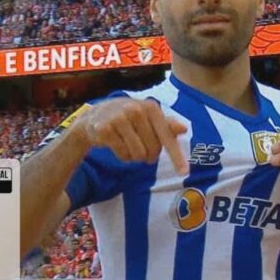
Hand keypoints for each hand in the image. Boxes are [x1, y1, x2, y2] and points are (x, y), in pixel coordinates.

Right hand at [72, 98, 187, 174]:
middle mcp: (135, 110)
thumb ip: (166, 124)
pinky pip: (123, 155)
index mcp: (150, 107)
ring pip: (138, 154)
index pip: (167, 136)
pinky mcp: (105, 129)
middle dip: (148, 154)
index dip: (176, 156)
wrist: (95, 116)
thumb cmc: (128, 118)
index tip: (184, 172)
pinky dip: (123, 156)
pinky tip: (117, 145)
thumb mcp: (148, 118)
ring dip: (135, 156)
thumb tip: (184, 128)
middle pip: (152, 149)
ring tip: (128, 145)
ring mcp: (119, 118)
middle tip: (141, 148)